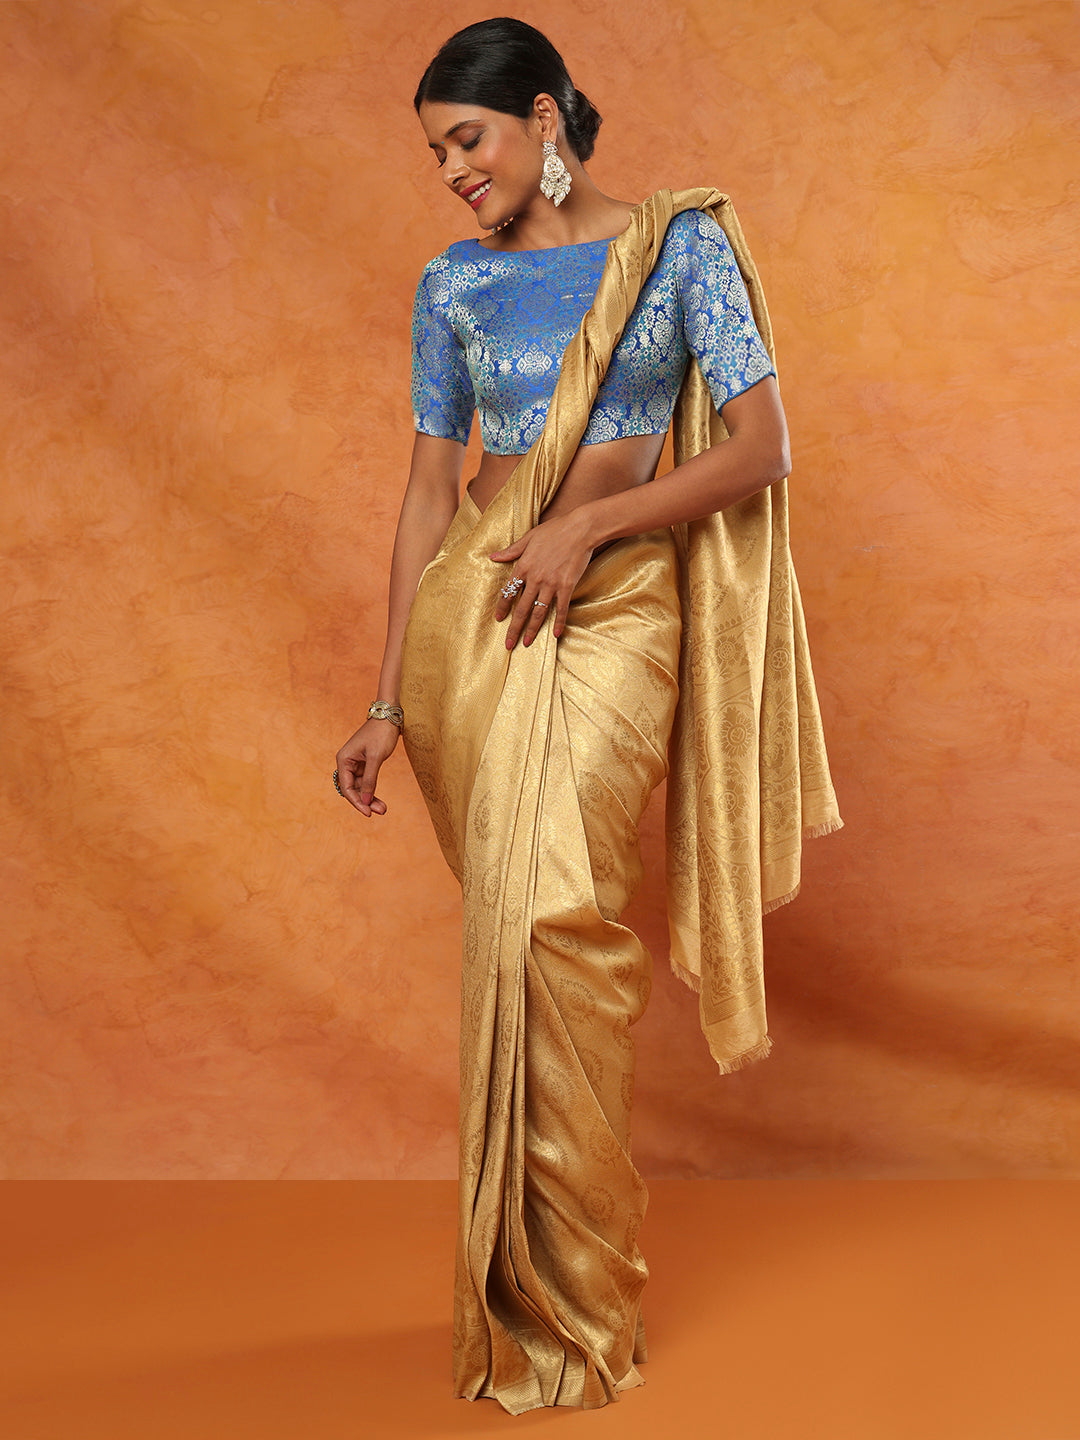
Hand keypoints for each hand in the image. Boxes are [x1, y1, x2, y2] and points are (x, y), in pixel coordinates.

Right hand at [334, 718, 400, 816]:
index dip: (357, 801)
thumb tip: (366, 801)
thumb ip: (371, 780)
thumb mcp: (376, 758)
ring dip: (370, 798)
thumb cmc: (381, 733)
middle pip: (352, 789)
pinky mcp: (365, 764)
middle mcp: (346, 762)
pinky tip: (380, 801)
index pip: (346, 787)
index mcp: (344, 759)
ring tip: (383, 809)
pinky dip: (373, 790)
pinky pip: (367, 782)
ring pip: (361, 787)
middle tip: (380, 812)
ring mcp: (355, 764)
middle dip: (365, 801)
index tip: (368, 813)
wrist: (390, 716)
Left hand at [490, 510, 594, 649]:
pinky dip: (558, 622)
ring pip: (538, 612)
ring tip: (527, 643)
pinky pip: (561, 608)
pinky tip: (555, 634)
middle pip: (521, 608)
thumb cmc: (554, 530)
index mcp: (523, 566)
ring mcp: (551, 583)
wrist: (580, 529)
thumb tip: (493, 557)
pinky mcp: (567, 586)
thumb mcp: (529, 538)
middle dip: (514, 628)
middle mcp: (535, 578)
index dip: (502, 607)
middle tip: (508, 644)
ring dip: (532, 629)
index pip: (509, 591)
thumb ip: (511, 551)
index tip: (498, 619)